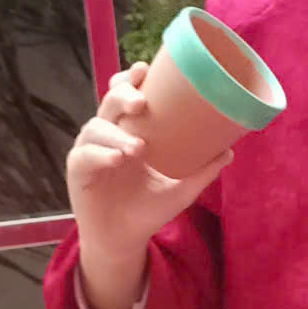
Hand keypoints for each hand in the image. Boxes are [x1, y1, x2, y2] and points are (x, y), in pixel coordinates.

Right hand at [66, 63, 231, 308]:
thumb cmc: (149, 210)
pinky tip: (118, 160)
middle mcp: (108, 136)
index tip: (144, 68)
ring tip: (138, 149)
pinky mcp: (78, 172)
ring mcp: (91, 152)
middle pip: (109, 103)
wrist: (126, 240)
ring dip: (116, 135)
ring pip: (96, 128)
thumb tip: (230, 150)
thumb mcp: (181, 190)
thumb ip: (203, 170)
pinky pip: (85, 156)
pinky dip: (101, 155)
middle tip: (140, 104)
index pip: (125, 96)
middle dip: (122, 96)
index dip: (129, 79)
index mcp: (129, 131)